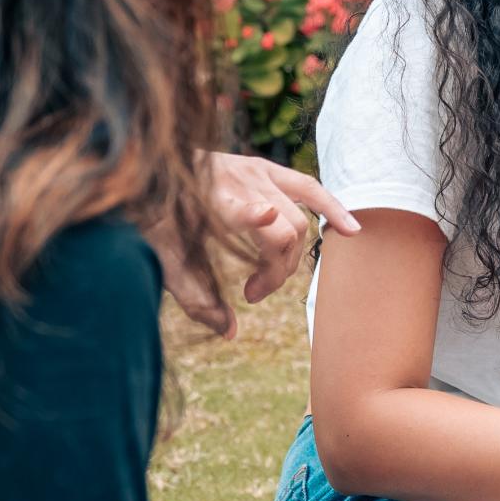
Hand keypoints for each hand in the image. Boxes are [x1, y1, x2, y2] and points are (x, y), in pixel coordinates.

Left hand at [154, 153, 359, 337]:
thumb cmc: (156, 223)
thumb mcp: (167, 264)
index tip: (257, 266)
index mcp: (216, 200)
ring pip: (300, 219)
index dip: (263, 238)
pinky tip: (352, 229)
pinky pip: (309, 189)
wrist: (147, 173)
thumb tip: (230, 332)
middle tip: (251, 293)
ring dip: (291, 255)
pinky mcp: (266, 168)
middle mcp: (241, 180)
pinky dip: (332, 209)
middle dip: (277, 271)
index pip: (255, 214)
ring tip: (270, 275)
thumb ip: (198, 300)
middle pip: (288, 232)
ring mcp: (256, 170)